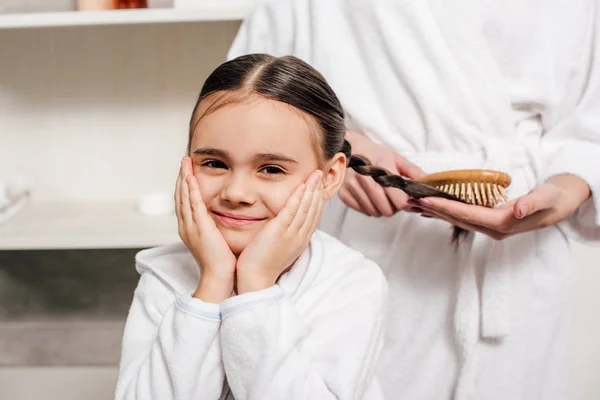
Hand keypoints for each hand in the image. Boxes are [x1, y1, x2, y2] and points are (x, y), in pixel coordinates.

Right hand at [175, 156, 236, 302]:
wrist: (218, 276)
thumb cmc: (220, 261)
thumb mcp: (214, 240)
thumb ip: (213, 228)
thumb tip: (217, 219)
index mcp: (188, 229)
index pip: (184, 202)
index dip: (184, 185)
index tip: (186, 171)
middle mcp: (186, 226)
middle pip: (180, 196)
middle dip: (181, 177)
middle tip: (183, 161)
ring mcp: (191, 226)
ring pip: (184, 197)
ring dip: (184, 178)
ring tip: (185, 162)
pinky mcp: (200, 227)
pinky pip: (194, 204)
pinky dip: (191, 190)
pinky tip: (190, 178)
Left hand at [235, 170, 323, 292]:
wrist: (255, 279)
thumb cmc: (263, 265)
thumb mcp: (280, 249)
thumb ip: (285, 235)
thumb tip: (285, 225)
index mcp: (301, 241)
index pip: (314, 217)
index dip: (318, 201)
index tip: (319, 187)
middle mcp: (300, 237)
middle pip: (313, 210)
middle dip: (318, 191)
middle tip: (320, 175)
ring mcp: (290, 234)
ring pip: (306, 208)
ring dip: (311, 189)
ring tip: (315, 175)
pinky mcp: (279, 232)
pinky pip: (292, 211)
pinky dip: (298, 197)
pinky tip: (302, 186)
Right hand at [339, 131, 424, 216]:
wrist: (348, 149)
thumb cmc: (373, 154)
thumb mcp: (395, 158)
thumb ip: (413, 172)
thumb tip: (428, 185)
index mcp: (382, 168)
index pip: (399, 201)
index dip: (406, 203)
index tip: (407, 200)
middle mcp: (365, 179)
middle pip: (387, 210)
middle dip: (393, 207)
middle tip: (392, 197)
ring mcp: (353, 187)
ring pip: (375, 213)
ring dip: (381, 208)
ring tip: (380, 195)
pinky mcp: (344, 194)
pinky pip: (363, 211)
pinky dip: (369, 207)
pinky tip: (369, 196)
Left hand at [409, 174, 590, 239]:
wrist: (562, 203)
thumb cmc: (555, 198)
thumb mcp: (548, 198)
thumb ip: (533, 203)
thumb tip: (518, 209)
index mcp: (503, 223)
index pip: (468, 215)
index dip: (446, 208)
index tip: (427, 200)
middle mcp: (494, 228)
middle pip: (457, 220)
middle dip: (434, 210)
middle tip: (411, 200)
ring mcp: (491, 227)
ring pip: (457, 220)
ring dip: (436, 213)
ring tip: (414, 205)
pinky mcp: (489, 221)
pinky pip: (463, 217)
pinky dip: (446, 212)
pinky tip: (431, 208)